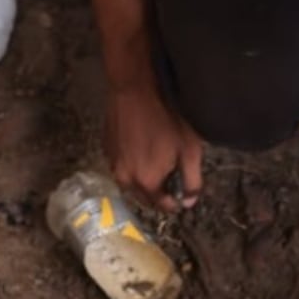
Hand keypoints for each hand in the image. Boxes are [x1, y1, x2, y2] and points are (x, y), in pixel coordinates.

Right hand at [107, 85, 203, 210]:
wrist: (134, 91)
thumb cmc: (165, 118)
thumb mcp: (190, 150)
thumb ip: (192, 181)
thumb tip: (189, 203)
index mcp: (147, 183)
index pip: (163, 207)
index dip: (176, 201)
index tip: (182, 189)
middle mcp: (125, 180)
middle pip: (145, 198)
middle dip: (159, 192)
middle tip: (171, 174)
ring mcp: (113, 165)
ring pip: (131, 183)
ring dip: (143, 178)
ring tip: (156, 158)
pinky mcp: (106, 150)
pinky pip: (121, 166)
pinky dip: (132, 164)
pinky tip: (141, 146)